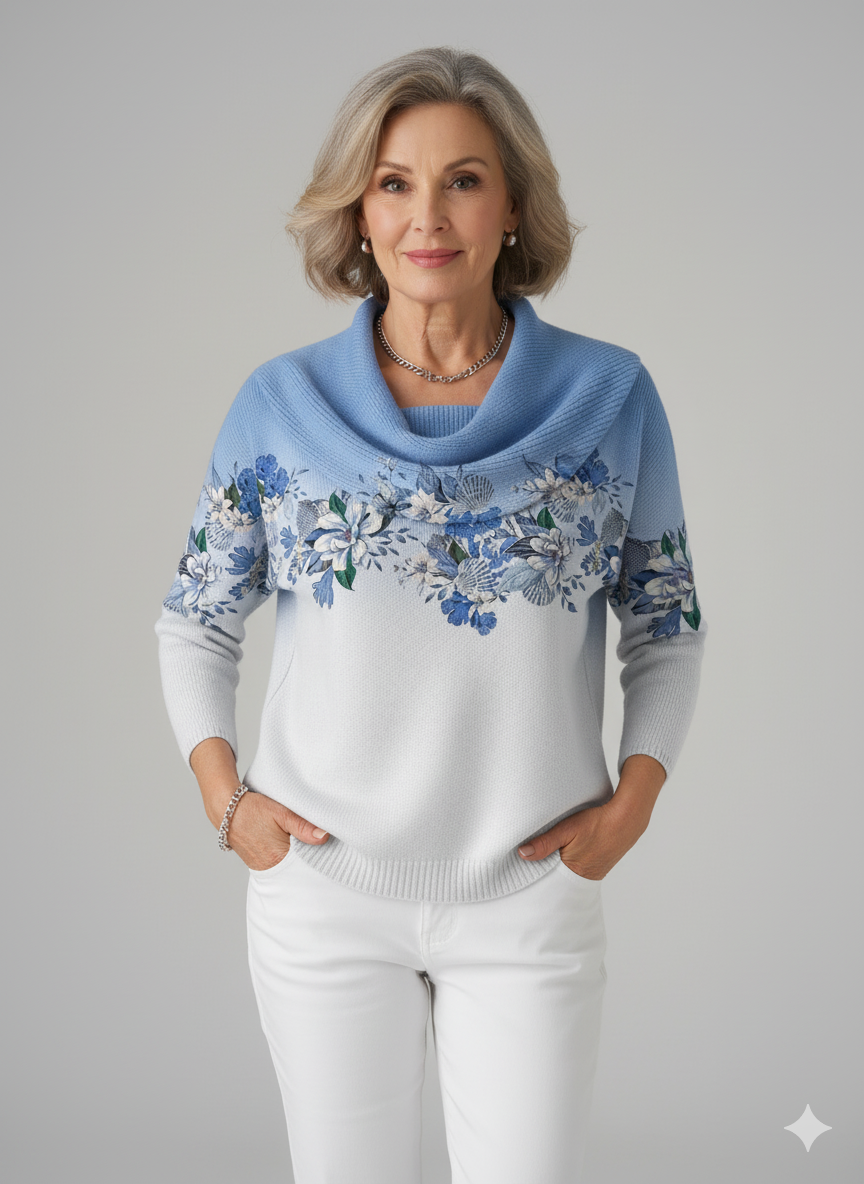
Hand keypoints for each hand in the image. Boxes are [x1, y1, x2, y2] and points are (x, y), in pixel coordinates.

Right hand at [227, 790, 329, 872]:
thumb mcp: (281, 813)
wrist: (225, 809)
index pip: (308, 867)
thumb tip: (324, 837)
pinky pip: (280, 866)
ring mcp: (263, 868)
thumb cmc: (253, 809)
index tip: (331, 851)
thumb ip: (303, 826)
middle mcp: (270, 869)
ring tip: (310, 847)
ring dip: (300, 860)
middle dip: (312, 861)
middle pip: (299, 870)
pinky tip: (296, 850)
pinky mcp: (259, 864)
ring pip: (290, 868)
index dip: (321, 859)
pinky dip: (289, 859)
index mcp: (279, 859)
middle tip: (324, 848)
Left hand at [517, 755, 666, 879]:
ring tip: (547, 858)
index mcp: (574, 872)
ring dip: (559, 867)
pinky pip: (581, 868)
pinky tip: (567, 853)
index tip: (522, 869)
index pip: (548, 880)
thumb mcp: (568, 829)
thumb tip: (521, 854)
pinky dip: (571, 863)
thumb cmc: (597, 822)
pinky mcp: (600, 864)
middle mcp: (585, 876)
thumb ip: (545, 843)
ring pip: (570, 873)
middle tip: (531, 865)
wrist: (628, 819)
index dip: (535, 875)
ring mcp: (595, 872)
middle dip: (546, 873)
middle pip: (558, 879)